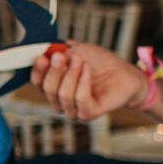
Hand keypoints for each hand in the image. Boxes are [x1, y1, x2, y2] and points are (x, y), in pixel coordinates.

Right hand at [30, 41, 147, 120]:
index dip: (37, 70)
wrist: (125, 74)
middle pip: (47, 89)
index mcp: (54, 86)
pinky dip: (82, 82)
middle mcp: (61, 100)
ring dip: (70, 75)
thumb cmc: (101, 63)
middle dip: (53, 71)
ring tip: (79, 60)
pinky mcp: (89, 113)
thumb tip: (45, 49)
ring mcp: (74, 109)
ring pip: (62, 96)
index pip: (37, 82)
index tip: (42, 57)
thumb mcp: (78, 50)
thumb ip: (60, 51)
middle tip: (59, 56)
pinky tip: (87, 69)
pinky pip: (80, 99)